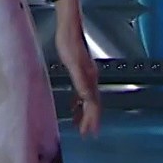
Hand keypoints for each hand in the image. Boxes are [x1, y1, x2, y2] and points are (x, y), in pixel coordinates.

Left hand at [55, 13, 100, 135]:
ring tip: (81, 125)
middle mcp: (91, 78)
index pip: (94, 104)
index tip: (90, 132)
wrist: (68, 28)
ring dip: (85, 113)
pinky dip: (79, 103)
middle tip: (87, 133)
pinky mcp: (80, 72)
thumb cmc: (69, 43)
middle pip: (93, 104)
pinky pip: (82, 93)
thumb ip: (80, 80)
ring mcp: (86, 75)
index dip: (92, 119)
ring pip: (88, 100)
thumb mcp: (72, 63)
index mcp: (90, 78)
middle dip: (91, 120)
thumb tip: (86, 98)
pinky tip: (73, 106)